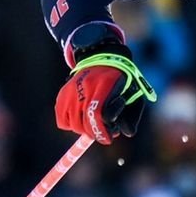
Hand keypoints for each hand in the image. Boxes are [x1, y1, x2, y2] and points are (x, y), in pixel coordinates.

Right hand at [54, 24, 155, 144]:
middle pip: (85, 123)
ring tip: (93, 124)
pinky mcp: (62, 94)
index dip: (103, 131)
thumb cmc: (121, 82)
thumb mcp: (133, 95)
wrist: (102, 59)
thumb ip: (132, 116)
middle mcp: (86, 86)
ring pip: (74, 125)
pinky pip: (62, 121)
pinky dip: (71, 125)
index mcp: (106, 84)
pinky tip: (81, 119)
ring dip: (84, 130)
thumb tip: (126, 133)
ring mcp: (71, 90)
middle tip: (103, 134)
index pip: (99, 114)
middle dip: (95, 134)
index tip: (109, 138)